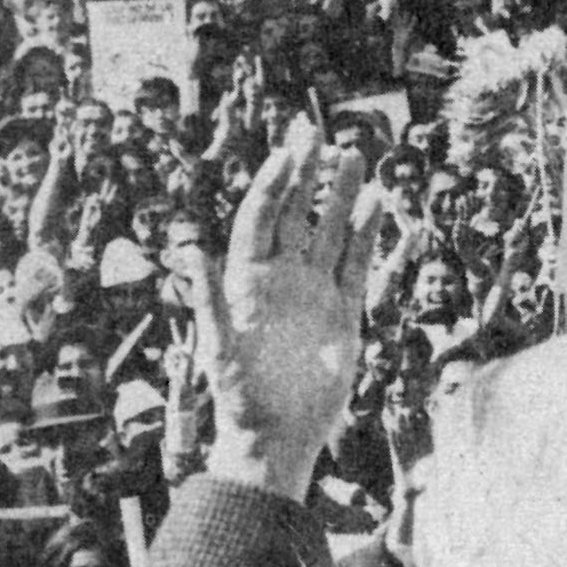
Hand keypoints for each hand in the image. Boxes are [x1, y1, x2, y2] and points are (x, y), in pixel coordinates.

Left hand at [181, 120, 382, 501]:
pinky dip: (366, 235)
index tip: (289, 151)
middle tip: (316, 132)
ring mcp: (314, 292)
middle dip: (305, 173)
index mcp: (247, 280)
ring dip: (340, 195)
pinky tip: (376, 204)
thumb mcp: (218, 349)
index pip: (262, 218)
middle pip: (295, 213)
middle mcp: (281, 278)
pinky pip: (357, 265)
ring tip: (354, 156)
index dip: (274, 183)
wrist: (278, 435)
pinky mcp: (344, 313)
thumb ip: (208, 300)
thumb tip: (190, 253)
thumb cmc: (240, 398)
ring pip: (329, 231)